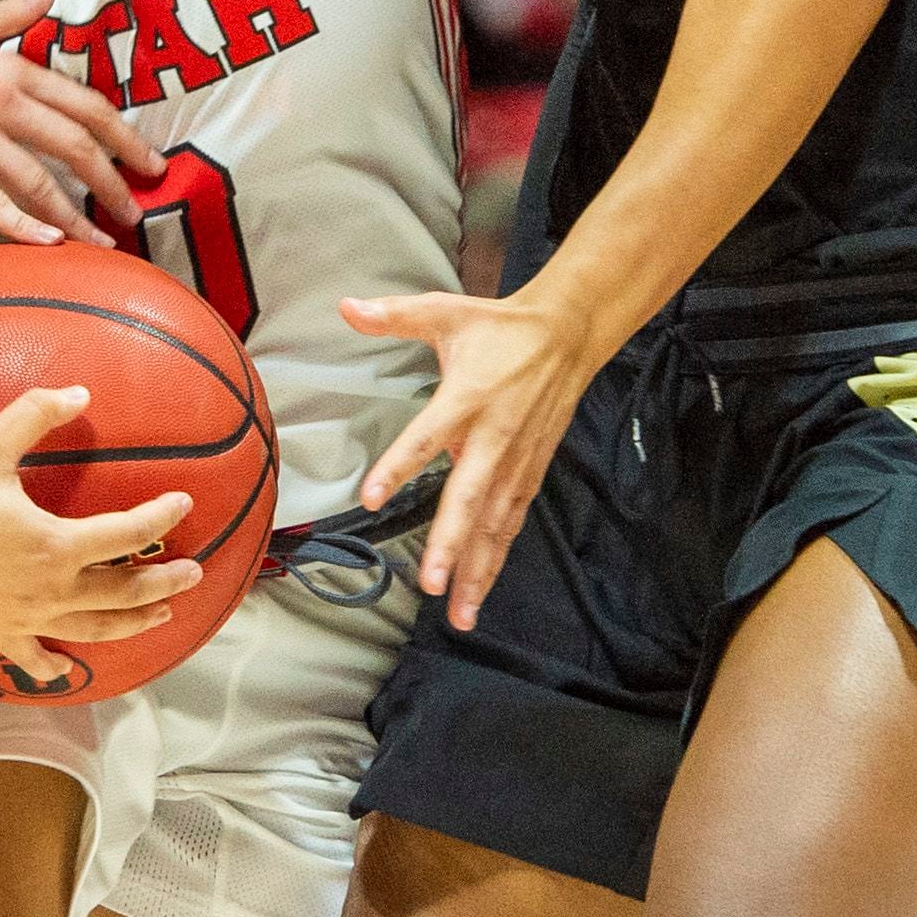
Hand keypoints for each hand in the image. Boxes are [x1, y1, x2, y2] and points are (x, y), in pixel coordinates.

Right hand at [0, 0, 161, 246]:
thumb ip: (6, 16)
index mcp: (7, 67)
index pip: (84, 103)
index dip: (124, 136)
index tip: (149, 161)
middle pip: (76, 143)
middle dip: (115, 180)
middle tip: (137, 210)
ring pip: (40, 179)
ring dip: (77, 215)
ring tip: (102, 241)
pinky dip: (24, 224)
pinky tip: (49, 245)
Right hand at [0, 385, 202, 684]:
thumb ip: (39, 413)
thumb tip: (81, 392)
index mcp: (53, 546)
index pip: (125, 534)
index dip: (160, 517)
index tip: (184, 502)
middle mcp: (46, 590)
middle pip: (122, 593)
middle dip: (164, 583)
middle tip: (195, 571)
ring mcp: (23, 618)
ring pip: (92, 629)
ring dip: (132, 623)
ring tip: (162, 614)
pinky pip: (33, 658)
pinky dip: (54, 665)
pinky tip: (66, 667)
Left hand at [344, 288, 604, 629]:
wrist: (568, 333)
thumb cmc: (500, 326)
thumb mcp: (446, 311)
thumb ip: (396, 315)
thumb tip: (348, 306)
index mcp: (467, 395)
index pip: (428, 435)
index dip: (400, 465)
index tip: (372, 496)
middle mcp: (494, 435)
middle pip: (471, 496)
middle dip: (452, 542)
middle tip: (432, 583)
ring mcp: (516, 458)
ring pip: (496, 521)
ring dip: (478, 566)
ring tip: (459, 610)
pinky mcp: (530, 469)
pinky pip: (512, 519)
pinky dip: (497, 554)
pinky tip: (481, 587)